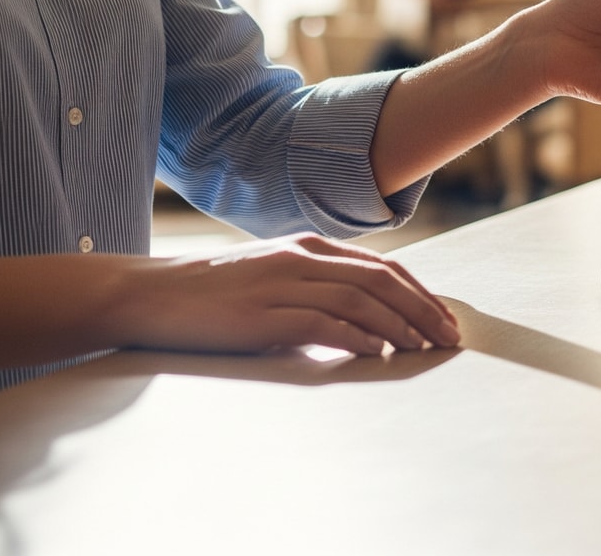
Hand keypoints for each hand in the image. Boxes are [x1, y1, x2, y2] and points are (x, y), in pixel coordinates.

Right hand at [116, 235, 460, 356]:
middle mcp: (302, 259)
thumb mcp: (274, 278)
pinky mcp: (261, 314)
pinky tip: (379, 352)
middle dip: (423, 310)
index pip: (383, 267)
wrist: (149, 294)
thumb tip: (367, 323)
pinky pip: (321, 321)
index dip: (421, 292)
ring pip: (359, 299)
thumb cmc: (215, 293)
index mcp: (310, 247)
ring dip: (399, 325)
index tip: (447, 318)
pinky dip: (356, 336)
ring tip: (425, 348)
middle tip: (451, 338)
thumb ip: (318, 290)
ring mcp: (282, 283)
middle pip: (381, 281)